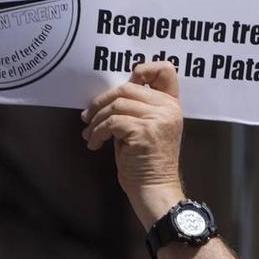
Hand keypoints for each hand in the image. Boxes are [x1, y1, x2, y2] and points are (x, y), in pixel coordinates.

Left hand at [81, 60, 186, 228]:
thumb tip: (109, 96)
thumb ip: (136, 108)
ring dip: (96, 119)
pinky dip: (98, 132)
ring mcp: (157, 118)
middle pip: (127, 87)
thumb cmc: (146, 163)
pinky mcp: (143, 131)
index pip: (166, 70)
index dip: (144, 68)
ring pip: (116, 104)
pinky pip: (111, 122)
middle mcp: (168, 108)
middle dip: (102, 101)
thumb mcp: (146, 129)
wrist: (154, 189)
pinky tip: (95, 144)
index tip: (123, 85)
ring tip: (90, 134)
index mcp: (171, 105)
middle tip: (87, 116)